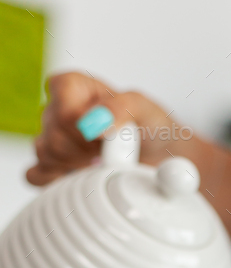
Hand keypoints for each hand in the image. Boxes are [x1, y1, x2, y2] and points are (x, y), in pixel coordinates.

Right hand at [26, 72, 175, 185]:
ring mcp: (51, 138)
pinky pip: (36, 175)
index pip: (60, 100)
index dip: (81, 123)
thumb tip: (94, 124)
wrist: (157, 157)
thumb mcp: (145, 110)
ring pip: (44, 153)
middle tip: (109, 153)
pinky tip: (82, 180)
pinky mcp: (51, 165)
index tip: (102, 135)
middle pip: (53, 134)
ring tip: (100, 163)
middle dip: (84, 150)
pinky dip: (58, 182)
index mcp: (74, 86)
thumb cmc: (149, 126)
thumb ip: (121, 108)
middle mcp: (57, 109)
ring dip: (75, 166)